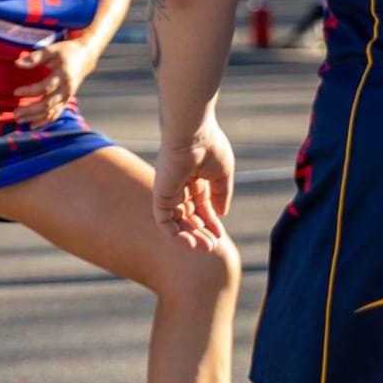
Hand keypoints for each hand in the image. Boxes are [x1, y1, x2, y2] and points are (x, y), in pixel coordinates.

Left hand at [11, 37, 87, 126]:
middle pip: (48, 104)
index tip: (16, 92)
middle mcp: (66, 89)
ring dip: (35, 118)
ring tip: (19, 120)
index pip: (45, 88)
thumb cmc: (65, 52)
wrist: (84, 57)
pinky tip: (32, 126)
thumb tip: (17, 63)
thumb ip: (35, 58)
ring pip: (51, 112)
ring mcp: (67, 97)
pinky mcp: (66, 101)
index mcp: (63, 76)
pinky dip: (44, 122)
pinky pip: (55, 114)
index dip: (30, 91)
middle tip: (15, 113)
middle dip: (31, 110)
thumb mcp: (51, 50)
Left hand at [154, 119, 235, 250]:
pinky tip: (190, 242)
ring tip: (205, 247)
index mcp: (195, 178)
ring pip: (176, 222)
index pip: (201, 206)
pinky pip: (163, 221)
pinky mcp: (160, 196)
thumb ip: (221, 194)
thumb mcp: (222, 174)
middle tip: (213, 246)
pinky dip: (175, 234)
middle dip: (201, 233)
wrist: (192, 135)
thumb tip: (220, 214)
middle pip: (188, 216)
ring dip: (190, 237)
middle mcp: (180, 186)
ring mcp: (168, 191)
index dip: (210, 222)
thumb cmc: (209, 148)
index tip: (220, 235)